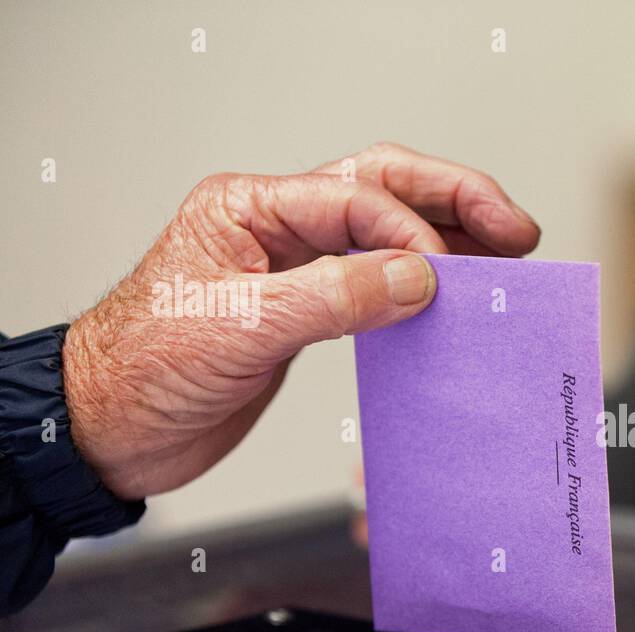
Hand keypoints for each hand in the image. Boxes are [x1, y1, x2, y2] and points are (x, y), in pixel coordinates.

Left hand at [64, 142, 539, 499]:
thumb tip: (419, 280)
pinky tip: (457, 303)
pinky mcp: (307, 312)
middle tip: (517, 230)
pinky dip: (423, 290)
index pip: (356, 198)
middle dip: (456, 203)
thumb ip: (333, 298)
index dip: (413, 233)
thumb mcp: (240, 328)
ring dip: (450, 240)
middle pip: (385, 190)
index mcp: (250, 208)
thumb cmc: (146, 370)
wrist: (109, 430)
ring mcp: (295, 267)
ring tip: (508, 258)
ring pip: (389, 234)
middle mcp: (278, 227)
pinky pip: (379, 285)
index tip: (451, 278)